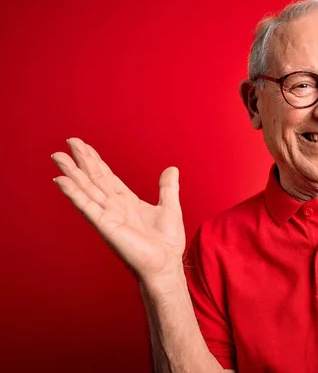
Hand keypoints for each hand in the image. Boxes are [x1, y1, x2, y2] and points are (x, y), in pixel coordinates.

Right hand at [51, 138, 184, 282]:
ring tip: (58, 156)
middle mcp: (114, 207)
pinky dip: (74, 194)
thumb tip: (172, 168)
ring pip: (87, 189)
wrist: (166, 264)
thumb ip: (168, 188)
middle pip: (94, 178)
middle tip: (68, 141)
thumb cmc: (167, 243)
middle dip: (81, 160)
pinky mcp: (105, 226)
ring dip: (72, 172)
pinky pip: (87, 206)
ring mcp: (107, 216)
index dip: (95, 161)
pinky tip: (61, 181)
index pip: (107, 177)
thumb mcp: (170, 207)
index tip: (84, 146)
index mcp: (127, 201)